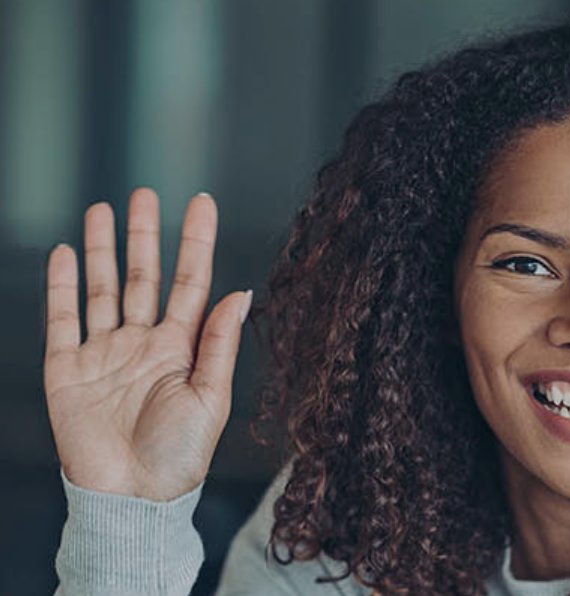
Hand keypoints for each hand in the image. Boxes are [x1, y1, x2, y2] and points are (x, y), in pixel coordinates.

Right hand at [43, 188, 251, 500]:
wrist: (131, 498)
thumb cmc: (179, 456)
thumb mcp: (211, 398)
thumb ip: (221, 343)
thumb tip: (242, 292)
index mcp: (181, 348)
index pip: (189, 282)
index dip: (195, 242)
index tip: (201, 202)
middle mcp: (142, 343)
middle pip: (143, 277)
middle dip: (145, 236)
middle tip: (145, 193)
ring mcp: (103, 354)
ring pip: (102, 289)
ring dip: (104, 250)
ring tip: (104, 210)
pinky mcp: (66, 371)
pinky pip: (62, 320)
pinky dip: (62, 287)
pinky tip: (67, 255)